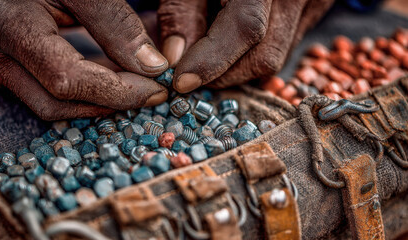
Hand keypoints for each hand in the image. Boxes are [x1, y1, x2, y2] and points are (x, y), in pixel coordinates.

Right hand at [0, 0, 168, 119]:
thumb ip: (115, 23)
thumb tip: (153, 67)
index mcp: (12, 26)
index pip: (68, 79)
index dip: (116, 92)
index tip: (155, 89)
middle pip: (55, 103)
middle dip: (108, 104)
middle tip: (147, 93)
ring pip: (48, 105)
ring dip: (94, 104)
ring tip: (130, 88)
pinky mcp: (7, 65)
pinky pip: (43, 94)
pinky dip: (79, 96)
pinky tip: (107, 83)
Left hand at [158, 0, 333, 92]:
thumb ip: (182, 10)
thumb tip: (175, 57)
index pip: (245, 27)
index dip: (212, 61)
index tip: (182, 81)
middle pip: (264, 56)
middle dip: (223, 74)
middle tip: (192, 73)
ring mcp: (314, 2)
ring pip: (275, 59)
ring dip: (237, 68)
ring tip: (211, 54)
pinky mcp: (316, 10)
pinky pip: (284, 49)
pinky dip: (254, 55)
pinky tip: (235, 42)